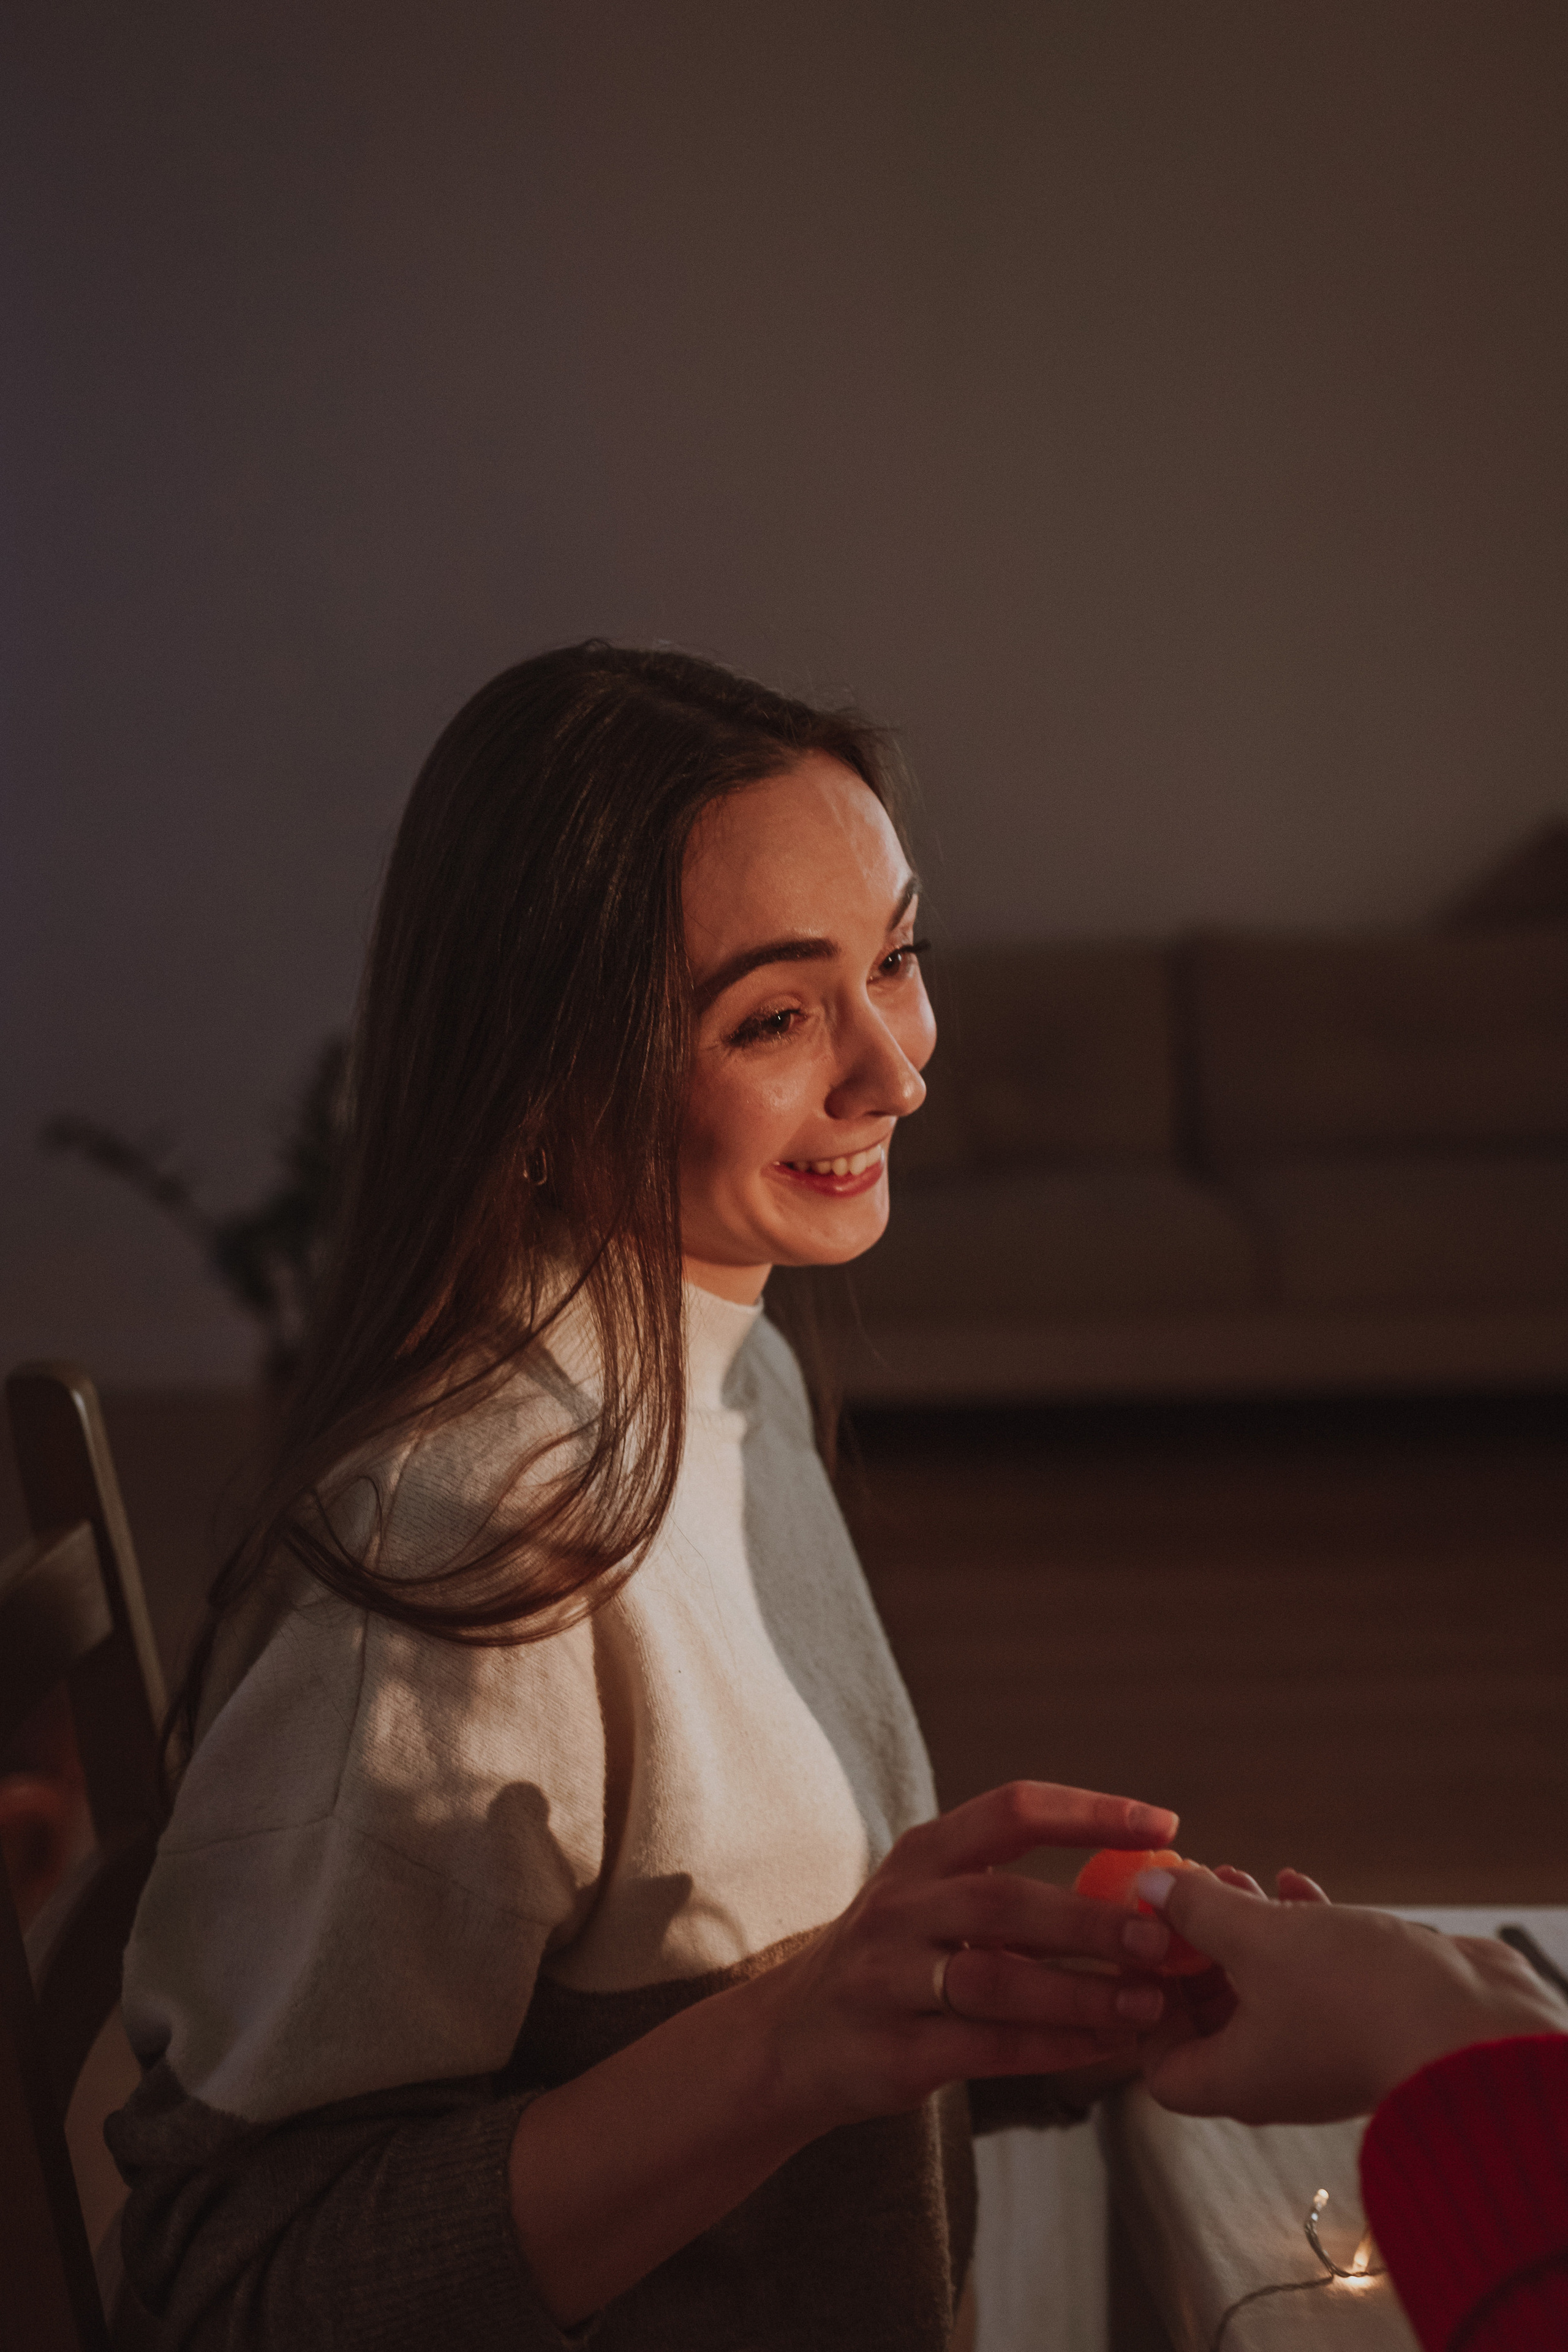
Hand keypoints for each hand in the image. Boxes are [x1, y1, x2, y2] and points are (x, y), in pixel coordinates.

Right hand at [754, 1779, 1180, 2135]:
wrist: (792, 2037)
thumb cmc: (894, 1959)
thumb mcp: (929, 1897)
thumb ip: (1007, 1886)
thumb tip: (1136, 1889)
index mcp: (921, 1854)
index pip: (1012, 1810)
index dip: (1090, 1812)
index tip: (1163, 1824)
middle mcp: (900, 1907)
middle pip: (1004, 1901)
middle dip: (1091, 1918)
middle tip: (1161, 1936)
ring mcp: (888, 1979)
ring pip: (996, 1979)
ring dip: (1082, 1992)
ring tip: (1149, 2002)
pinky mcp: (894, 2052)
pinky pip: (987, 2049)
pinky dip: (1056, 2047)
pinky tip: (1108, 2047)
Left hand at [1135, 1868, 1567, 2123]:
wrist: (1474, 2029)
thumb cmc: (1354, 1998)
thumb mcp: (1257, 1941)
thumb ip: (1198, 1913)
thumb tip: (1150, 1891)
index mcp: (1236, 2079)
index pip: (1161, 2068)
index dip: (1143, 2007)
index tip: (1142, 1944)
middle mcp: (1276, 2075)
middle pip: (1211, 2020)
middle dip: (1195, 1950)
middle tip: (1185, 1895)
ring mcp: (1324, 2047)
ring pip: (1265, 1987)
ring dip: (1245, 1930)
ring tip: (1234, 1874)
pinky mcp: (1366, 2018)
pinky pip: (1316, 1973)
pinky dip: (1300, 1928)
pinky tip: (1297, 1881)